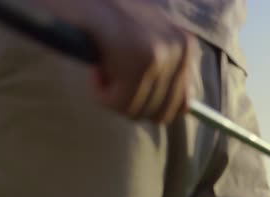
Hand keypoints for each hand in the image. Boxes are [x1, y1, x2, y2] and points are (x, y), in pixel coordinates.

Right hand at [38, 0, 194, 123]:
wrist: (82, 0)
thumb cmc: (107, 21)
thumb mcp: (146, 42)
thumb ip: (167, 73)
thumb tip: (184, 110)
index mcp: (187, 46)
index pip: (182, 104)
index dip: (151, 106)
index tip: (129, 89)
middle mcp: (181, 50)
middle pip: (161, 112)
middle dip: (132, 104)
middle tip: (112, 81)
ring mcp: (163, 55)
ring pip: (138, 109)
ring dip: (113, 98)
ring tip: (102, 70)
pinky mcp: (142, 60)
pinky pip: (120, 103)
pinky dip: (100, 94)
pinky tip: (95, 70)